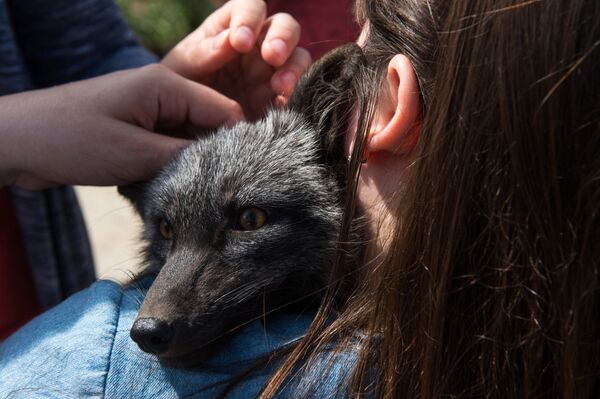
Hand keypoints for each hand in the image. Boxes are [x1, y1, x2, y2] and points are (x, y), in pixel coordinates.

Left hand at [0, 65, 242, 189]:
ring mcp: (148, 109)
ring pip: (189, 137)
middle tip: (209, 189)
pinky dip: (170, 164)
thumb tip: (224, 165)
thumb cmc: (72, 141)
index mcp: (166, 85)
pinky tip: (163, 182)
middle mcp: (162, 92)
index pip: (224, 111)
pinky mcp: (137, 127)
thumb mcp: (136, 154)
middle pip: (208, 124)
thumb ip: (186, 157)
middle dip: (211, 155)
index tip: (238, 177)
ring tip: (182, 187)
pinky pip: (168, 145)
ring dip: (188, 162)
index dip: (236, 143)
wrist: (17, 141)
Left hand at [162, 0, 311, 118]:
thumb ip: (203, 53)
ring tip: (280, 87)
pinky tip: (281, 108)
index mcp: (231, 27)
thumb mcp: (181, 70)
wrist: (181, 129)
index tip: (240, 43)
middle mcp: (258, 45)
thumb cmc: (177, 89)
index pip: (250, 7)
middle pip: (285, 26)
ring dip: (294, 68)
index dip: (250, 19)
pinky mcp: (278, 100)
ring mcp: (272, 72)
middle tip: (272, 57)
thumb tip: (230, 40)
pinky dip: (294, 97)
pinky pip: (297, 93)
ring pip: (298, 57)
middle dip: (282, 38)